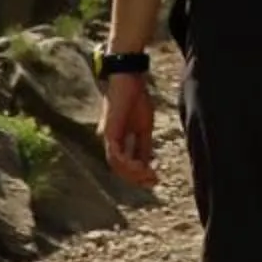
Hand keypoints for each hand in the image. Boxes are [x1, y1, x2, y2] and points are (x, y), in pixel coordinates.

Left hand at [101, 71, 157, 187]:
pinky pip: (115, 156)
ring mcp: (106, 138)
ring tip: (149, 175)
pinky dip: (128, 164)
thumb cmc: (136, 99)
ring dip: (133, 174)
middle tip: (153, 182)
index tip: (155, 180)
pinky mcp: (108, 133)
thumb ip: (144, 146)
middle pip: (120, 169)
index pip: (125, 164)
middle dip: (137, 178)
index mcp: (116, 140)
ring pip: (116, 166)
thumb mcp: (144, 127)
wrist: (129, 79)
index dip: (139, 175)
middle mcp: (108, 142)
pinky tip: (141, 167)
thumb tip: (148, 164)